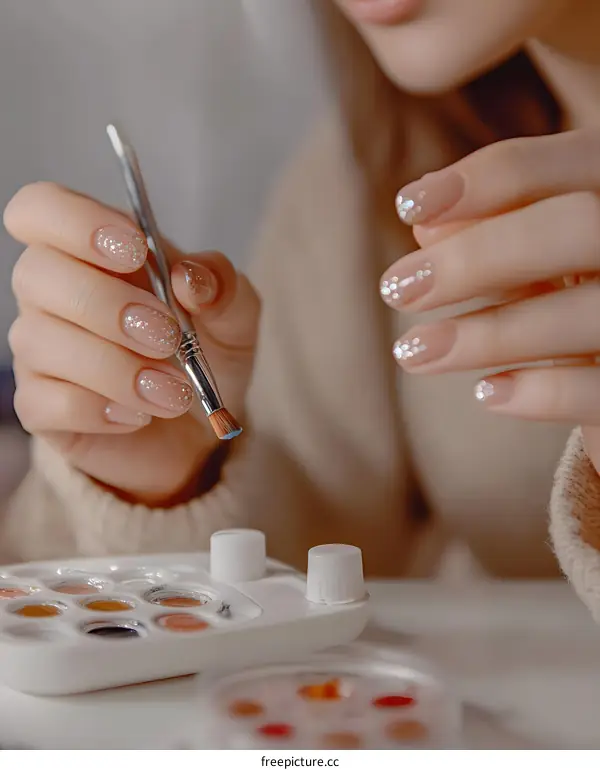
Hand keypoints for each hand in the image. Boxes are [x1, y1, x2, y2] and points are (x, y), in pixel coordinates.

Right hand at [4, 182, 259, 504]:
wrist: (199, 428)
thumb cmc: (204, 356)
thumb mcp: (233, 316)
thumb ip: (221, 286)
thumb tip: (190, 278)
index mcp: (91, 252)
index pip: (41, 208)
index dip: (76, 220)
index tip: (134, 250)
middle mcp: (52, 295)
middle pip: (36, 273)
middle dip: (108, 305)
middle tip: (168, 337)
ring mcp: (39, 352)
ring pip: (41, 341)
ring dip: (117, 368)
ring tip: (174, 393)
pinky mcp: (39, 406)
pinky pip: (45, 401)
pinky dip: (99, 410)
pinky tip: (139, 416)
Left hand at [378, 128, 599, 473]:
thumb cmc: (584, 296)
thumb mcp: (547, 258)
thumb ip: (499, 235)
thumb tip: (425, 225)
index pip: (570, 161)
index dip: (485, 180)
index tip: (407, 207)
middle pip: (578, 225)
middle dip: (477, 256)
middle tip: (395, 288)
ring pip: (587, 311)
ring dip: (487, 334)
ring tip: (411, 351)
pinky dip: (539, 392)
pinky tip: (485, 393)